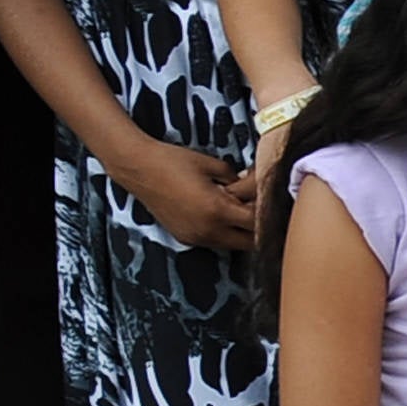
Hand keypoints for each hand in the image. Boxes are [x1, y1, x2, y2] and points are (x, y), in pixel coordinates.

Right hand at [120, 134, 260, 251]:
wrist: (137, 167)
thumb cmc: (174, 161)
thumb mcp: (214, 165)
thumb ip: (239, 180)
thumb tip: (253, 188)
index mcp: (217, 210)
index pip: (257, 222)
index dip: (267, 211)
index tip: (269, 200)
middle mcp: (208, 230)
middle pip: (250, 242)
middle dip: (259, 228)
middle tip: (258, 209)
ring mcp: (195, 237)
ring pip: (233, 244)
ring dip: (242, 232)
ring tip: (239, 210)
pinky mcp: (185, 238)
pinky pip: (215, 241)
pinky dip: (224, 232)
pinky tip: (221, 215)